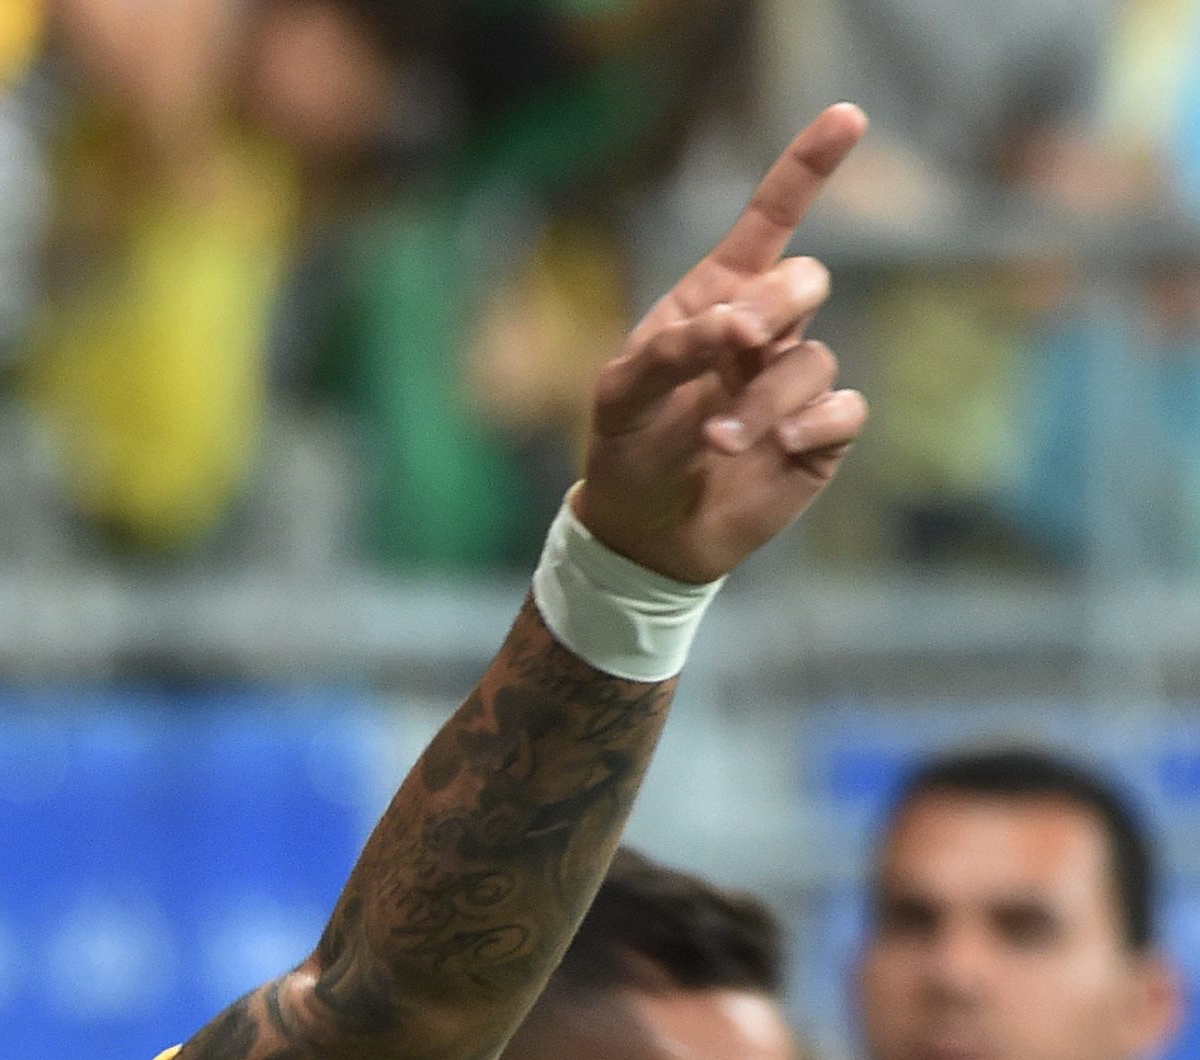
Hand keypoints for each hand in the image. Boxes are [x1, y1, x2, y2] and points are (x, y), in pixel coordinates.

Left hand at [574, 103, 871, 585]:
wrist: (646, 532)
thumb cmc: (628, 450)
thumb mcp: (623, 396)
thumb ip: (672, 349)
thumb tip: (739, 322)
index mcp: (715, 302)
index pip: (769, 222)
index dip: (806, 168)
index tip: (847, 116)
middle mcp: (764, 332)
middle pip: (806, 279)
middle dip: (777, 304)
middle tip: (737, 342)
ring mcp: (794, 380)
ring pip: (813, 359)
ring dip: (762, 400)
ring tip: (713, 440)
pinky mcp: (820, 433)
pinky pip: (845, 407)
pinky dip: (810, 425)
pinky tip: (776, 449)